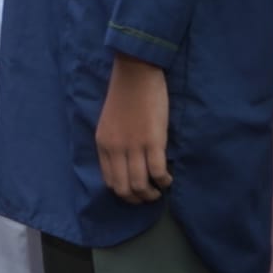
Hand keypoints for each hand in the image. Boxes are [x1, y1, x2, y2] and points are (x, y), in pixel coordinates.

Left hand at [95, 53, 171, 203]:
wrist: (135, 72)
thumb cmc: (124, 94)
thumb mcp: (109, 122)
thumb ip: (114, 143)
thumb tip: (125, 164)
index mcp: (103, 144)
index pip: (110, 181)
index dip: (124, 192)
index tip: (135, 192)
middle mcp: (116, 149)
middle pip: (124, 188)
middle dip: (137, 199)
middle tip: (149, 197)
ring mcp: (134, 146)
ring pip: (140, 185)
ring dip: (152, 194)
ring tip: (159, 190)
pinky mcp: (153, 141)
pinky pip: (158, 172)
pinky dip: (164, 181)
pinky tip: (168, 178)